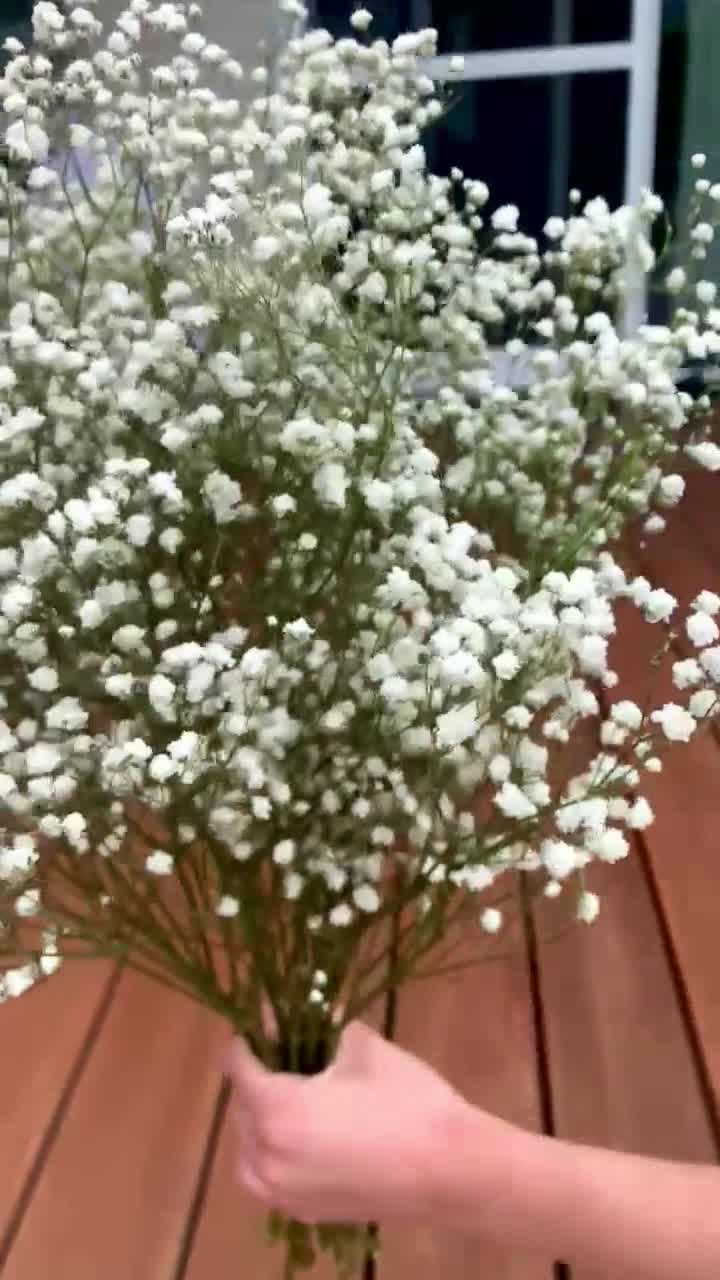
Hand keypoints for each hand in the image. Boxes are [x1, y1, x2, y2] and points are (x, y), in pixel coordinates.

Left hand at [227, 1020, 515, 1226]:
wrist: (451, 1168)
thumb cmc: (406, 1099)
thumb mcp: (362, 1046)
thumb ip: (323, 1026)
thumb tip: (302, 1007)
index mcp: (277, 1109)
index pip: (238, 1067)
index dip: (250, 1040)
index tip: (266, 1025)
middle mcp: (268, 1156)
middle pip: (240, 1107)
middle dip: (257, 1079)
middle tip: (287, 1057)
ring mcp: (284, 1191)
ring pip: (249, 1149)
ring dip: (259, 1121)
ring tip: (291, 1099)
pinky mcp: (306, 1212)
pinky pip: (269, 1179)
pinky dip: (273, 1156)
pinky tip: (302, 1138)